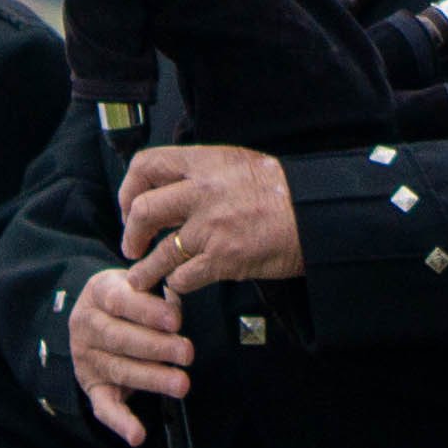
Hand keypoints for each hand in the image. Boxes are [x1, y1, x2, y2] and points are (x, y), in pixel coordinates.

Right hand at [67, 270, 188, 441]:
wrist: (99, 314)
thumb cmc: (132, 300)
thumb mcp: (140, 285)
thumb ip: (156, 294)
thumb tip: (175, 313)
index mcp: (98, 294)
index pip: (120, 301)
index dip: (148, 311)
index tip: (175, 320)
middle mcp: (85, 326)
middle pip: (118, 338)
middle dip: (156, 347)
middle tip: (187, 352)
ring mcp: (87, 358)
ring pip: (119, 370)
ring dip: (152, 379)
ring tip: (181, 384)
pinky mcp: (92, 387)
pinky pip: (104, 407)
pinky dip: (120, 422)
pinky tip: (137, 435)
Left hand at [119, 145, 304, 290]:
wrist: (318, 216)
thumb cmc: (283, 192)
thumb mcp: (239, 164)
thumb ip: (203, 171)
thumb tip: (172, 184)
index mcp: (205, 163)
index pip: (147, 166)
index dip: (129, 189)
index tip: (132, 206)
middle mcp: (202, 192)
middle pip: (144, 211)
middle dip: (131, 233)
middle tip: (133, 245)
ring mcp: (211, 227)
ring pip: (158, 252)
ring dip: (144, 269)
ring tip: (140, 278)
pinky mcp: (223, 259)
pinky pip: (182, 276)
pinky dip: (176, 283)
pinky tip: (178, 284)